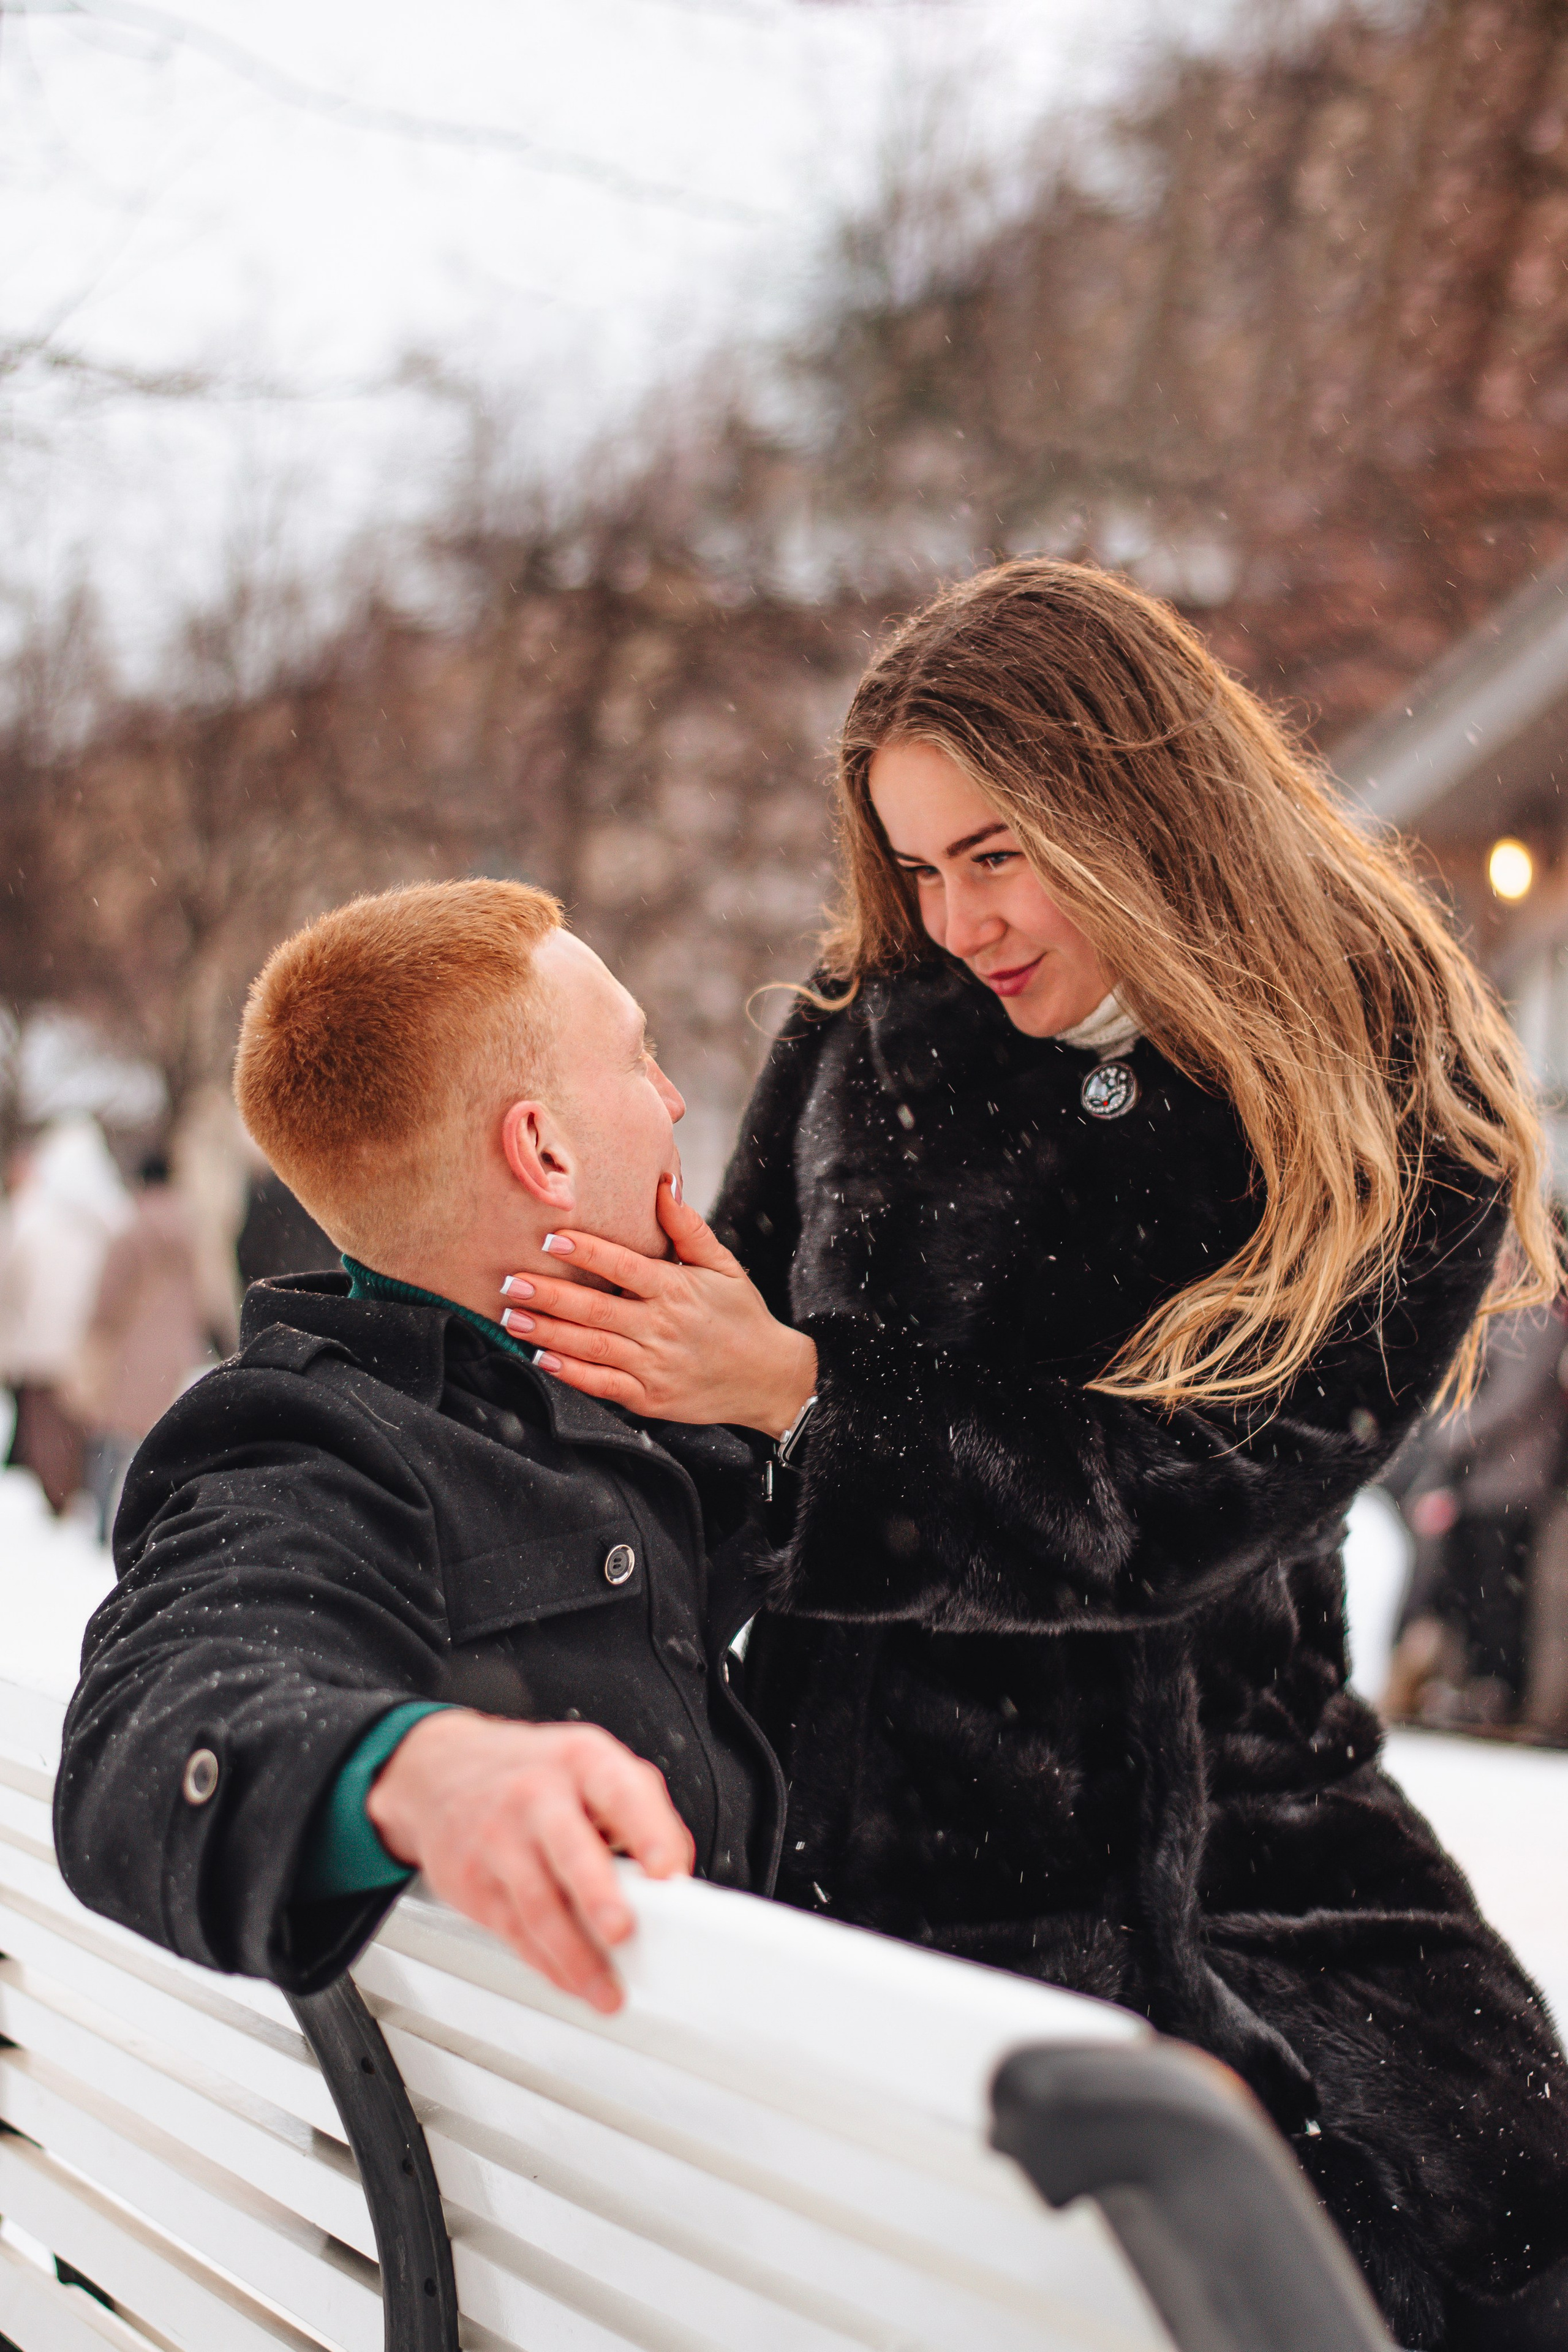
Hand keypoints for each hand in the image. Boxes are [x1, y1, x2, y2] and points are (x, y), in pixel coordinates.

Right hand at [365, 1709, 693, 2011]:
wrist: (441, 1771)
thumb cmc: (533, 1774)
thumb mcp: (593, 1766)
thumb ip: (641, 1811)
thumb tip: (676, 1871)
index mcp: (582, 1761)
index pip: (621, 1792)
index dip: (648, 1831)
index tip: (668, 1871)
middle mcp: (538, 1797)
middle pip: (570, 1850)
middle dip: (598, 1896)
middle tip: (623, 1932)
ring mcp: (500, 1840)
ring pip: (539, 1906)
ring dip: (576, 1957)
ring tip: (608, 1990)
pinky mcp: (472, 1883)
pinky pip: (514, 1933)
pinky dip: (547, 1965)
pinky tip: (572, 1981)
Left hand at [499, 1177, 817, 1432]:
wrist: (769, 1379)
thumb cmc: (741, 1315)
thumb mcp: (724, 1266)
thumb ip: (688, 1229)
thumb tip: (663, 1185)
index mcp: (677, 1290)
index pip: (624, 1266)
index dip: (586, 1252)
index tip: (550, 1239)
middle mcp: (663, 1327)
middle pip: (596, 1309)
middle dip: (549, 1295)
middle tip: (511, 1281)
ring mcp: (655, 1366)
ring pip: (592, 1347)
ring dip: (548, 1332)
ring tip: (511, 1318)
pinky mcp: (650, 1397)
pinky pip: (603, 1384)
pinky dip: (571, 1373)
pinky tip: (542, 1358)